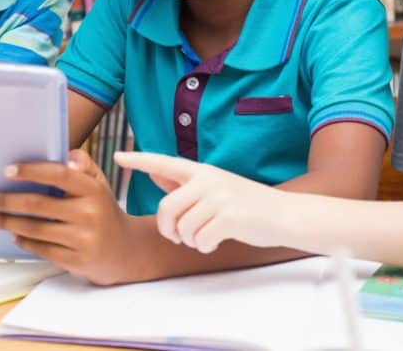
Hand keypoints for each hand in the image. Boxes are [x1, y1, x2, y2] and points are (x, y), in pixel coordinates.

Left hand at [0, 149, 138, 284]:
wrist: (123, 250)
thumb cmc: (102, 210)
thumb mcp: (98, 184)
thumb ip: (82, 164)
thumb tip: (64, 154)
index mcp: (93, 190)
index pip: (59, 175)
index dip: (31, 171)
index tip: (7, 171)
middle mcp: (89, 213)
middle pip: (39, 205)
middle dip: (7, 201)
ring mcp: (83, 239)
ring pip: (35, 229)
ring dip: (7, 222)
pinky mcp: (76, 260)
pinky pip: (41, 249)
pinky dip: (23, 241)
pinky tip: (13, 234)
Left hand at [113, 151, 286, 254]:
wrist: (285, 215)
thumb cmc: (248, 204)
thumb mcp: (216, 187)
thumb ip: (185, 182)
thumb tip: (155, 171)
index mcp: (202, 171)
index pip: (164, 162)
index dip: (139, 160)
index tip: (117, 157)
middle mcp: (208, 179)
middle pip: (166, 208)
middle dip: (169, 230)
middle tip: (180, 237)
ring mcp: (219, 196)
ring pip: (183, 228)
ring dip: (191, 241)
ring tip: (205, 237)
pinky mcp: (229, 216)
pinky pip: (200, 239)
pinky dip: (205, 247)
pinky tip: (217, 241)